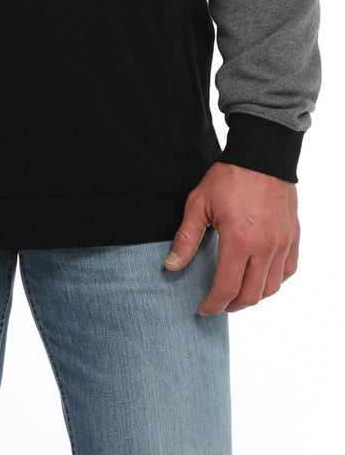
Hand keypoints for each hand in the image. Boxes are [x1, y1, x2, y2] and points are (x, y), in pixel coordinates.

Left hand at [164, 162, 298, 314]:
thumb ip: (186, 238)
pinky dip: (274, 280)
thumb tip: (172, 265)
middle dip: (232, 305)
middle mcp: (265, 247)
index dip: (214, 304)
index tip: (204, 308)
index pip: (227, 287)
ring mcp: (282, 243)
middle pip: (252, 295)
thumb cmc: (228, 177)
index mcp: (239, 240)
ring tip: (237, 293)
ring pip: (272, 287)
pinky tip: (260, 276)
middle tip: (219, 303)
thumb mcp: (198, 204)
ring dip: (254, 296)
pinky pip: (288, 270)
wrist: (261, 156)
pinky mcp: (293, 236)